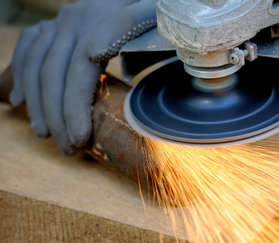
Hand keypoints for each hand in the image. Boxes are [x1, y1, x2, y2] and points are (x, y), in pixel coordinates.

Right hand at [10, 0, 155, 153]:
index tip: (81, 138)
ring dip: (38, 104)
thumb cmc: (157, 8)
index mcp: (106, 21)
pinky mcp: (55, 24)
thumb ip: (162, 32)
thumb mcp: (163, 16)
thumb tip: (135, 59)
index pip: (83, 69)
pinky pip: (28, 47)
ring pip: (38, 65)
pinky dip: (20, 74)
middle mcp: (78, 20)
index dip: (77, 106)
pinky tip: (20, 100)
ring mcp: (63, 22)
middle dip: (59, 117)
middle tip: (70, 148)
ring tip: (47, 135)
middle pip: (57, 74)